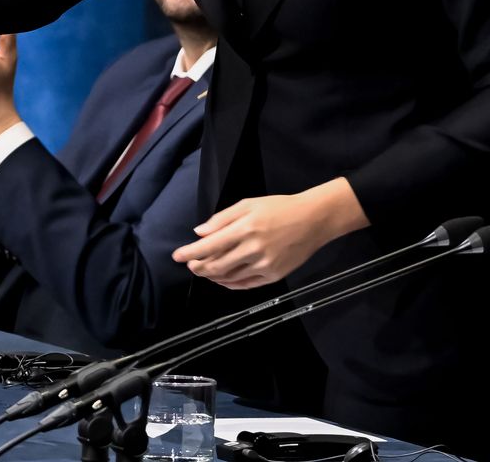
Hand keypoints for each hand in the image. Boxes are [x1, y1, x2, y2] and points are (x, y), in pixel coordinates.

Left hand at [171, 178, 368, 289]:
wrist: (313, 220)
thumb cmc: (278, 208)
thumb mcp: (248, 204)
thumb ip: (221, 219)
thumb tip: (199, 233)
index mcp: (244, 229)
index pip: (208, 246)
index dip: (189, 253)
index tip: (176, 256)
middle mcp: (253, 249)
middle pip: (216, 266)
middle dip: (198, 267)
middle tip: (190, 265)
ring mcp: (264, 265)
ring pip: (229, 278)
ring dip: (212, 276)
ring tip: (204, 271)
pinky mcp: (274, 276)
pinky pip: (246, 285)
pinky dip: (230, 284)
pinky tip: (222, 279)